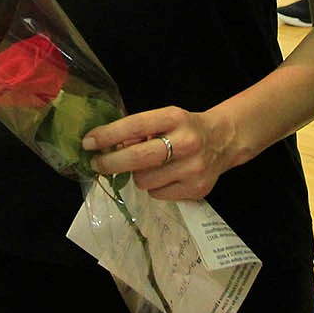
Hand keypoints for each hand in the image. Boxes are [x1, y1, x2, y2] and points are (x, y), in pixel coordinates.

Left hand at [84, 106, 239, 200]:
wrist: (225, 140)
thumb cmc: (185, 127)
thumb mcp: (165, 118)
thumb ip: (138, 130)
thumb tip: (108, 147)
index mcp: (175, 118)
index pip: (134, 126)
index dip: (108, 136)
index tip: (88, 142)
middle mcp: (186, 142)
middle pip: (138, 158)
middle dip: (111, 163)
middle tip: (97, 164)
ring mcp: (193, 169)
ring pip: (144, 181)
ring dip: (138, 175)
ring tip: (149, 166)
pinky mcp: (196, 189)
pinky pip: (158, 194)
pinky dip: (155, 187)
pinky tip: (165, 176)